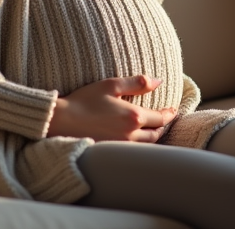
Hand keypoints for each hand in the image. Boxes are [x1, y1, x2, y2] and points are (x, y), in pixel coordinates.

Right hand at [47, 76, 176, 141]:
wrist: (62, 122)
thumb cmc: (84, 100)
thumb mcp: (111, 85)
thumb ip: (137, 82)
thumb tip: (158, 81)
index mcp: (133, 116)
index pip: (160, 117)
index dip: (169, 113)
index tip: (173, 110)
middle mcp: (131, 134)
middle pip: (156, 134)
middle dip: (162, 126)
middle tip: (163, 119)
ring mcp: (122, 146)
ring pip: (146, 145)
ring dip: (153, 137)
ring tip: (152, 130)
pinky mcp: (112, 153)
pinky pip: (134, 151)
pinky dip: (140, 145)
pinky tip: (136, 140)